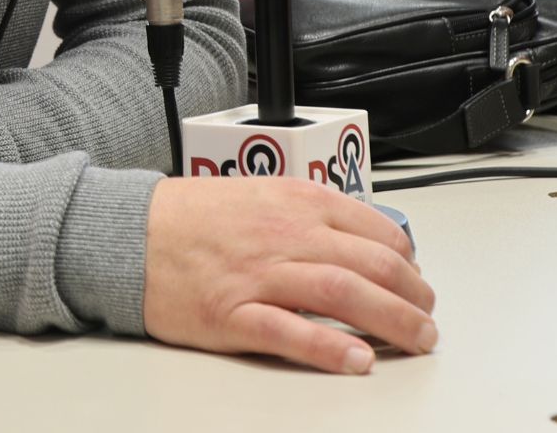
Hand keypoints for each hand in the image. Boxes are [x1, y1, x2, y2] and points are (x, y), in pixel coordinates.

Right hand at [143, 177, 435, 374]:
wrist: (128, 232)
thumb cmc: (189, 216)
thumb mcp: (258, 194)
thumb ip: (308, 214)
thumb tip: (360, 242)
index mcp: (295, 201)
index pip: (376, 231)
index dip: (408, 261)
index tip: (415, 279)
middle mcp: (286, 236)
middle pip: (372, 267)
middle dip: (414, 298)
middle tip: (428, 320)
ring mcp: (260, 277)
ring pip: (346, 297)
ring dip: (394, 323)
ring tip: (416, 342)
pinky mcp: (234, 315)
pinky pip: (293, 334)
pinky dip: (331, 350)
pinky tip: (358, 361)